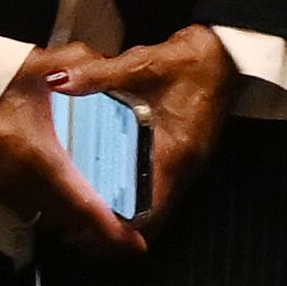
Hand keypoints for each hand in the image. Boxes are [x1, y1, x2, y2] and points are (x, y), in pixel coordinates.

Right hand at [0, 42, 148, 252]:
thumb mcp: (31, 65)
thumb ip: (77, 62)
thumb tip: (108, 62)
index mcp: (40, 161)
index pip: (85, 208)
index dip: (112, 232)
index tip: (136, 247)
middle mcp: (20, 185)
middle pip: (67, 220)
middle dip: (95, 230)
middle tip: (121, 229)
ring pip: (43, 214)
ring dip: (68, 215)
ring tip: (91, 205)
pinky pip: (22, 203)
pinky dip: (43, 201)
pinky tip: (51, 182)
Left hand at [55, 26, 237, 221]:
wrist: (227, 53)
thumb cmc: (192, 60)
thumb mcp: (143, 64)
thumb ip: (99, 75)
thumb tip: (59, 80)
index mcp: (174, 154)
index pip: (148, 211)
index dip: (116, 229)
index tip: (82, 232)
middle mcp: (184, 167)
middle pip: (150, 218)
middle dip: (112, 229)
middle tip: (72, 228)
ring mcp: (186, 164)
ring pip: (154, 207)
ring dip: (123, 215)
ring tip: (82, 212)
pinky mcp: (183, 156)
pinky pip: (157, 189)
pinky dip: (134, 198)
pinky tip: (106, 185)